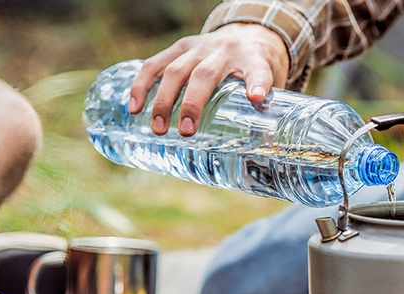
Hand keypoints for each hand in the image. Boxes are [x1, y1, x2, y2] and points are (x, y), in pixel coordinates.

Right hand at [128, 23, 289, 136]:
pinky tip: (134, 107)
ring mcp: (199, 47)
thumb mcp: (270, 85)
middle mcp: (225, 50)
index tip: (257, 98)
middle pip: (206, 75)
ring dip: (163, 100)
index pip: (258, 71)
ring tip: (157, 129)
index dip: (258, 83)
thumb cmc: (256, 69)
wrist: (246, 34)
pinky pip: (155, 64)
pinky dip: (141, 85)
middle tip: (185, 132)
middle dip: (193, 104)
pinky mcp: (180, 48)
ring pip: (176, 70)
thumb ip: (268, 113)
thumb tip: (266, 149)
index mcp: (253, 60)